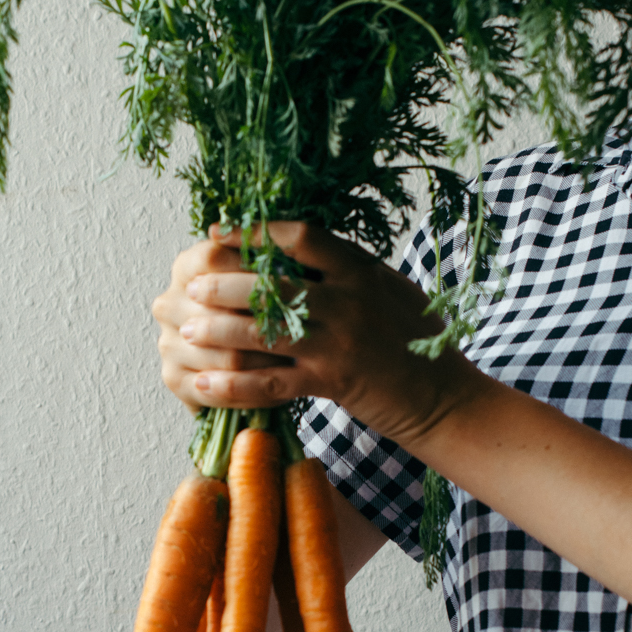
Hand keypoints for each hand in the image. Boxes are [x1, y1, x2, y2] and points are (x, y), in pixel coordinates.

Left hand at [158, 221, 474, 452]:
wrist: (445, 399)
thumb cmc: (420, 342)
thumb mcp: (392, 290)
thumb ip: (350, 270)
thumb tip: (302, 246)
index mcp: (362, 270)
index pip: (302, 237)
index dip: (254, 232)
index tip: (218, 233)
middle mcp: (349, 301)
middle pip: (272, 283)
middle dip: (224, 284)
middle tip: (190, 286)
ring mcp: (339, 343)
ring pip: (264, 331)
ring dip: (219, 329)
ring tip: (186, 328)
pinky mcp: (332, 383)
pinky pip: (269, 383)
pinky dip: (233, 384)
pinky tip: (202, 383)